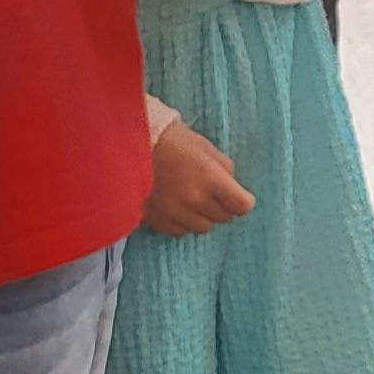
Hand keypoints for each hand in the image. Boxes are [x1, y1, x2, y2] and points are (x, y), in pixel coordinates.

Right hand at [142, 120, 255, 236]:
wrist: (131, 146)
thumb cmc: (172, 141)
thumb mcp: (206, 148)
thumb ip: (224, 168)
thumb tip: (232, 186)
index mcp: (211, 179)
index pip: (242, 206)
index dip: (243, 201)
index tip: (238, 197)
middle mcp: (195, 200)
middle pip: (224, 218)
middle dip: (222, 206)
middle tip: (212, 193)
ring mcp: (175, 213)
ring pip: (203, 228)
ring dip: (203, 216)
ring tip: (192, 200)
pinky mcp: (157, 221)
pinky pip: (180, 232)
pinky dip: (183, 223)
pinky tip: (176, 207)